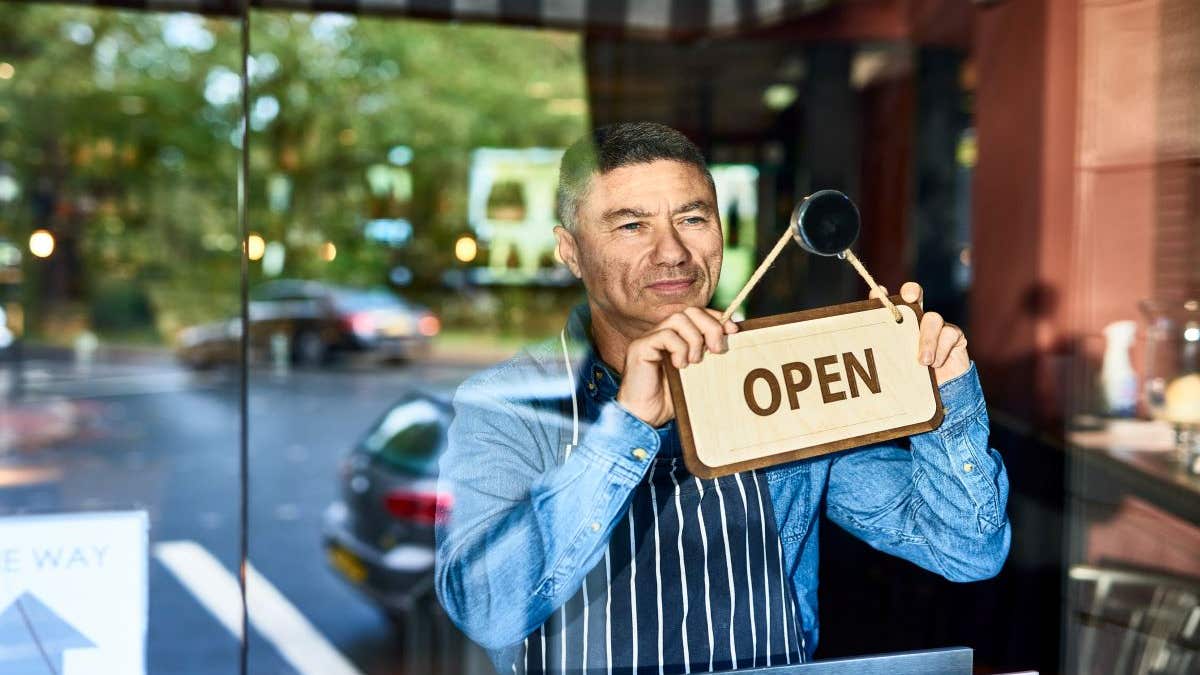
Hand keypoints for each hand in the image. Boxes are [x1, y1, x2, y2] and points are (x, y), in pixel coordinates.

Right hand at [616, 307, 739, 426]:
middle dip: (710, 326)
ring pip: (678, 319)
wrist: (646, 417)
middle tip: (718, 350)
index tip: (733, 331)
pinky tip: (680, 366)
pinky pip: (665, 335)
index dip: (717, 318)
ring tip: (695, 362)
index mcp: (678, 337)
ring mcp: (650, 338)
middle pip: (690, 311)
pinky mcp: (640, 347)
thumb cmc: (672, 399)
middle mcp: (663, 333)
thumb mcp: (698, 375)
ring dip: (694, 339)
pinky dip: (679, 348)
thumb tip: (732, 340)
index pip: (698, 314)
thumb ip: (710, 356)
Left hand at [869, 281, 969, 385]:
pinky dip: (941, 350)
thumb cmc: (912, 381)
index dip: (881, 296)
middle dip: (911, 291)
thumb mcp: (894, 369)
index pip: (887, 306)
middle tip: (909, 297)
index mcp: (897, 326)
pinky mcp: (954, 335)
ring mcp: (936, 326)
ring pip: (932, 318)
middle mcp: (917, 320)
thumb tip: (857, 360)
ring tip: (923, 361)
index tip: (876, 292)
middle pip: (914, 294)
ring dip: (927, 339)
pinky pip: (949, 334)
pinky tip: (935, 364)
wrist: (941, 394)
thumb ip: (882, 359)